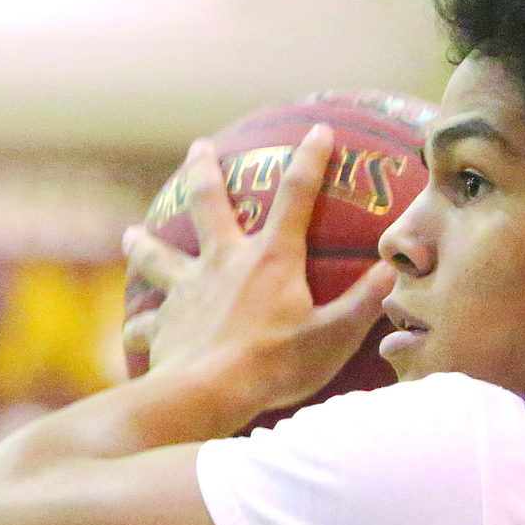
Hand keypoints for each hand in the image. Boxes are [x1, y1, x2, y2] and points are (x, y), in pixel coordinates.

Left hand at [121, 127, 396, 417]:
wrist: (208, 393)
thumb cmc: (275, 364)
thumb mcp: (334, 335)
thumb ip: (364, 302)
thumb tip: (392, 268)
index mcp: (270, 260)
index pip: (296, 197)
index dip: (311, 161)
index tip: (319, 131)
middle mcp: (223, 263)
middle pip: (208, 203)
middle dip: (204, 169)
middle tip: (199, 146)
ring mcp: (187, 290)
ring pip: (158, 256)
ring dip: (144, 243)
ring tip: (132, 234)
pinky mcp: (163, 323)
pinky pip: (147, 322)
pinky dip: (140, 326)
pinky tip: (133, 332)